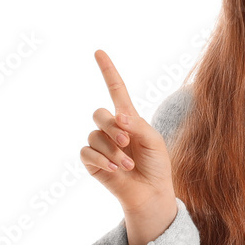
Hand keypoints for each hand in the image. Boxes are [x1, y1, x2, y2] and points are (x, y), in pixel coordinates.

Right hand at [80, 50, 175, 213]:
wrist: (151, 193)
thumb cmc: (156, 166)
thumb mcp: (153, 140)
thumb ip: (137, 125)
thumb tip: (118, 116)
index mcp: (128, 119)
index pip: (116, 91)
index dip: (108, 72)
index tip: (99, 52)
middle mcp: (111, 129)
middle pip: (99, 113)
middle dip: (113, 127)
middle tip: (127, 141)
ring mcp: (99, 145)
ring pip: (95, 136)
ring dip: (114, 151)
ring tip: (129, 165)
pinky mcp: (92, 162)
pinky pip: (87, 152)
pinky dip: (102, 160)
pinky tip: (116, 170)